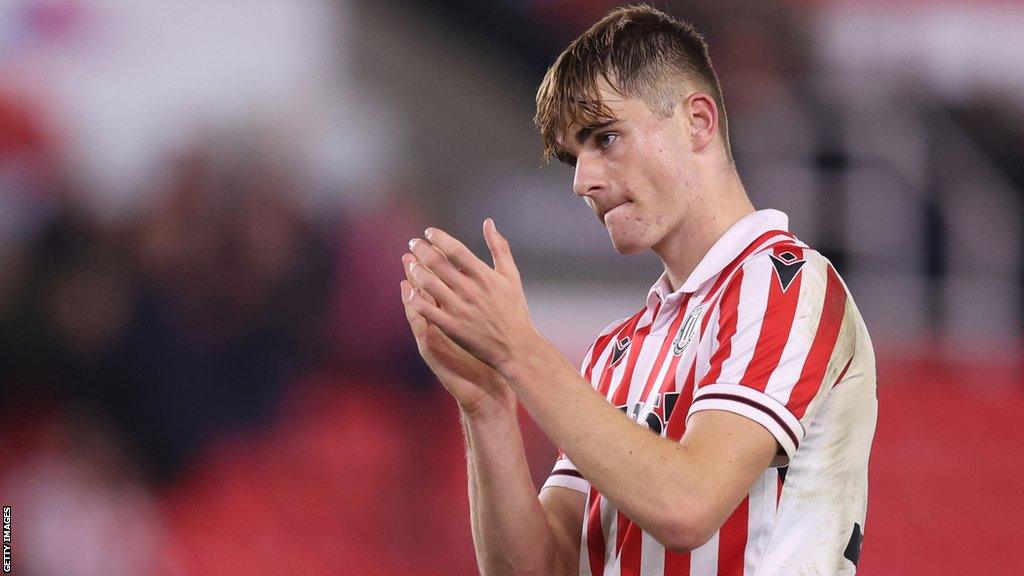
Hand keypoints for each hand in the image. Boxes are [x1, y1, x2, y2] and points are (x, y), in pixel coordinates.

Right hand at [401, 250, 514, 414]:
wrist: (487, 388)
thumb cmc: (486, 355)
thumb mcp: (483, 323)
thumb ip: (480, 299)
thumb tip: (482, 275)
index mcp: (451, 313)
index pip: (440, 284)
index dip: (433, 265)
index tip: (428, 243)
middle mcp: (439, 323)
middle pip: (425, 293)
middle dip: (417, 273)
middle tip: (408, 253)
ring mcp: (433, 336)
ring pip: (419, 309)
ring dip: (410, 291)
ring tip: (404, 272)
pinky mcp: (432, 351)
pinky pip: (421, 328)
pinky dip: (415, 314)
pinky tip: (411, 300)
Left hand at [405, 219, 537, 373]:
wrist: (515, 346)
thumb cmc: (514, 309)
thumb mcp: (511, 276)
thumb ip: (499, 248)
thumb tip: (489, 223)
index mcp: (484, 276)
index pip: (455, 249)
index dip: (439, 237)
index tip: (428, 232)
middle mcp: (469, 290)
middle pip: (437, 263)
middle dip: (421, 249)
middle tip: (413, 243)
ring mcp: (458, 309)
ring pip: (428, 284)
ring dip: (416, 271)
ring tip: (412, 264)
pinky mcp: (451, 326)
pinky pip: (426, 309)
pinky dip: (416, 298)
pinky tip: (412, 291)